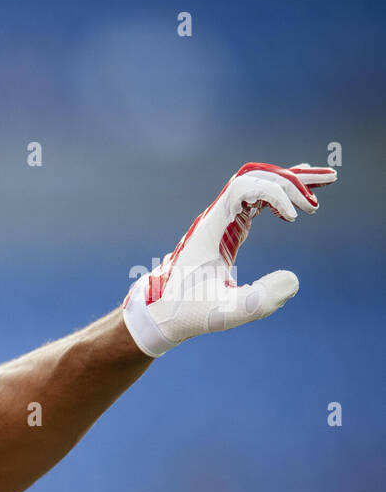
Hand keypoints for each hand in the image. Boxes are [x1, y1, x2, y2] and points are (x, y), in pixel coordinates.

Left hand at [122, 162, 336, 356]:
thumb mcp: (224, 313)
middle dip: (291, 179)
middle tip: (329, 182)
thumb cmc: (188, 312)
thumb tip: (293, 280)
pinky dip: (280, 198)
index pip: (243, 188)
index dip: (273, 193)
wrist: (162, 312)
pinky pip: (256, 202)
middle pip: (254, 178)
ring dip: (290, 182)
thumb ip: (257, 302)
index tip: (295, 218)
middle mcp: (216, 219)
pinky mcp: (228, 231)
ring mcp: (222, 222)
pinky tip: (300, 203)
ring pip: (257, 186)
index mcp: (211, 229)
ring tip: (328, 178)